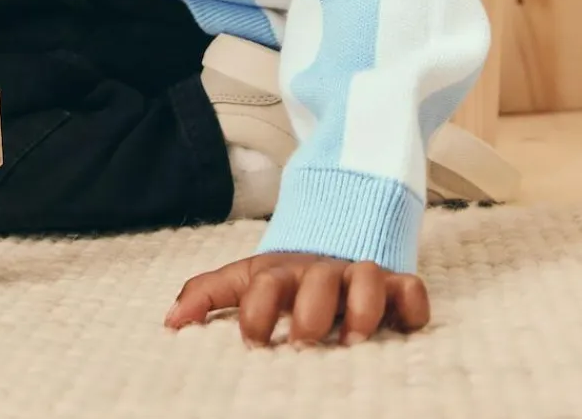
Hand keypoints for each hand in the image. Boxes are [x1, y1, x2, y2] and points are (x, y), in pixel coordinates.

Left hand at [165, 252, 429, 347]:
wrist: (332, 238)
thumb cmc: (283, 278)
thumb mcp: (244, 279)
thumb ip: (207, 295)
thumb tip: (169, 323)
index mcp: (281, 272)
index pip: (266, 285)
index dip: (258, 312)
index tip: (254, 343)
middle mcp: (321, 272)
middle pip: (319, 281)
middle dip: (312, 311)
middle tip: (305, 341)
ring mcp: (360, 276)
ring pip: (369, 278)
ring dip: (363, 308)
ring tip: (353, 341)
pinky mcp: (396, 284)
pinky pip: (412, 288)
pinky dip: (412, 306)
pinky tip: (403, 328)